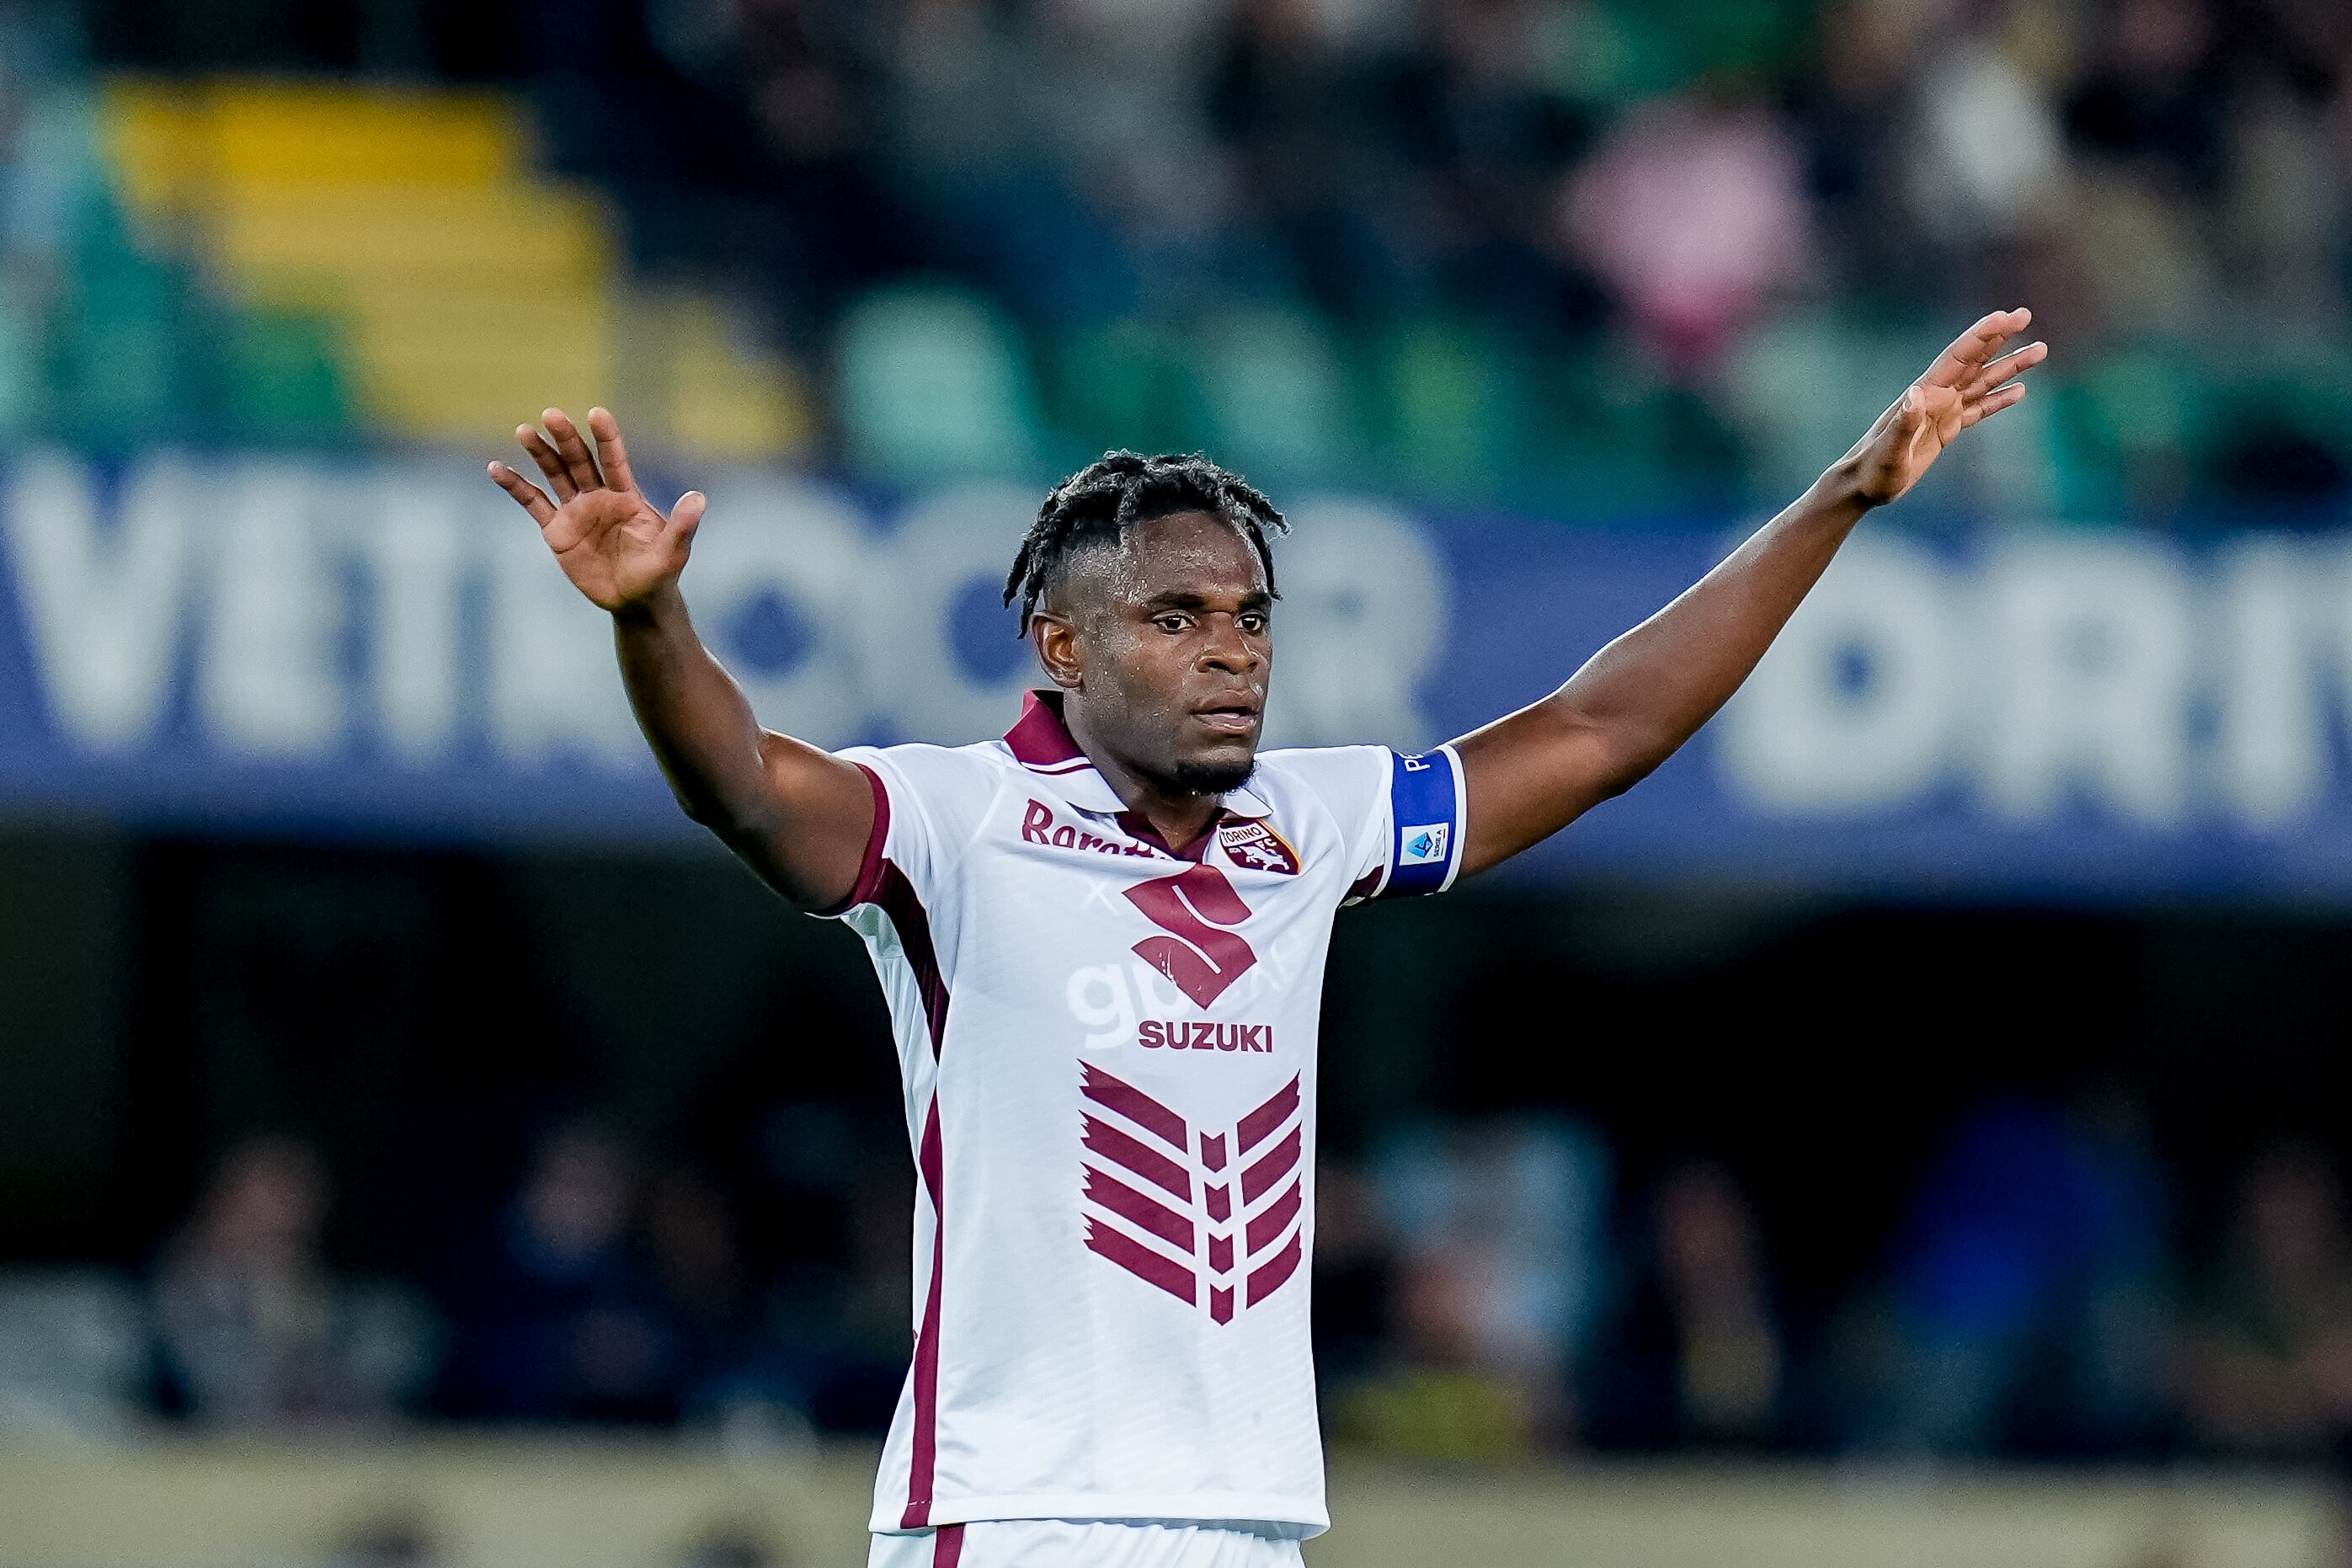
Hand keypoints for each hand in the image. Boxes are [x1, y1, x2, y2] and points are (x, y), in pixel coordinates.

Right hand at [489, 408, 705, 612]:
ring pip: (555, 474)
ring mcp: (577, 511)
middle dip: (567, 439)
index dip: (606, 438)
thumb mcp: (673, 551)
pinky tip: (496, 468)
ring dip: (540, 453)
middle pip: (580, 461)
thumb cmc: (659, 574)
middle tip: (552, 415)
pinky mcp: (557, 530)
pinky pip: (533, 503)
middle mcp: (600, 497)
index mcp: (628, 497)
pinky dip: (515, 486)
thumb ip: (683, 525)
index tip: (597, 413)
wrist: (635, 601)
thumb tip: (700, 498)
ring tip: (524, 431)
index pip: (615, 460)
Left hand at [1838, 308, 2047, 506]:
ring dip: (2010, 366)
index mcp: (1924, 394)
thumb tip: (1915, 394)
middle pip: (1974, 360)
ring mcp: (1942, 411)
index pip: (1958, 357)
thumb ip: (1903, 423)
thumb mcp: (1889, 450)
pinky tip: (2020, 390)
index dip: (1981, 335)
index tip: (2006, 317)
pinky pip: (1979, 409)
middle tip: (2024, 314)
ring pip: (1982, 381)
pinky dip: (1999, 398)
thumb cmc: (1873, 469)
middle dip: (1999, 337)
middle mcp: (1935, 396)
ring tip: (2040, 349)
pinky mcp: (1946, 429)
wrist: (1864, 485)